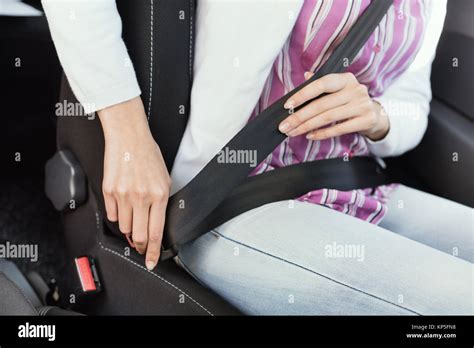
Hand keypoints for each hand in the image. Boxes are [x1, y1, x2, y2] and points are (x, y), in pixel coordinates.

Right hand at [98, 97, 170, 269]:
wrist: (129, 138)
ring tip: (134, 210)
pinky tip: (123, 202)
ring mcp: (123, 195)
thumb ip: (160, 205)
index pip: (156, 232)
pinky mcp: (108, 191)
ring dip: (130, 226)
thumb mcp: (164, 180)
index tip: (152, 261)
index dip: (154, 251)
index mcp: (159, 195)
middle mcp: (141, 197)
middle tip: (141, 244)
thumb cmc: (149, 157)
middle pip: (139, 236)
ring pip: (125, 227)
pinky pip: (112, 215)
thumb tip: (153, 227)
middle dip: (141, 244)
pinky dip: (118, 214)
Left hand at [279, 72, 388, 140]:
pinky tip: (310, 135)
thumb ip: (322, 84)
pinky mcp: (366, 120)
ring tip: (293, 132)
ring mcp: (362, 105)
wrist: (375, 115)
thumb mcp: (338, 90)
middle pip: (321, 104)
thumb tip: (306, 76)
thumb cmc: (350, 101)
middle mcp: (355, 89)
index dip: (303, 94)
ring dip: (307, 126)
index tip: (287, 105)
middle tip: (284, 126)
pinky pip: (338, 129)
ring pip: (327, 117)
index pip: (321, 84)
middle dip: (299, 116)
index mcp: (346, 78)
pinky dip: (322, 134)